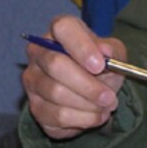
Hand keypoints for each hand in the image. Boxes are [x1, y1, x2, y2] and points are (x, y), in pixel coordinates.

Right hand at [21, 15, 125, 139]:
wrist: (92, 90)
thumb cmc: (99, 66)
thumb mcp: (113, 54)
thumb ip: (112, 51)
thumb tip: (106, 52)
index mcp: (59, 31)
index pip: (63, 28)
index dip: (81, 47)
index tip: (99, 65)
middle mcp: (39, 52)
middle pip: (55, 64)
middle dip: (87, 85)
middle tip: (109, 97)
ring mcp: (33, 80)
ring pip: (56, 93)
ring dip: (88, 105)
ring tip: (106, 106)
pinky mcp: (35, 106)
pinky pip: (56, 116)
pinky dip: (82, 119)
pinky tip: (95, 115)